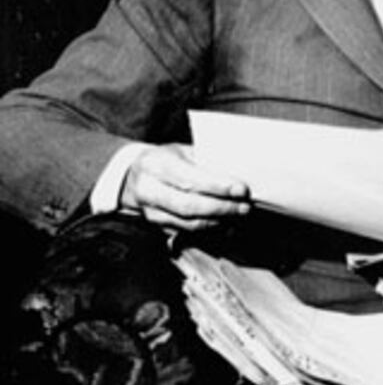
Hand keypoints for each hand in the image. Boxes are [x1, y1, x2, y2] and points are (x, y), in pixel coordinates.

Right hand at [119, 143, 250, 230]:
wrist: (134, 177)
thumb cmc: (167, 160)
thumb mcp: (182, 152)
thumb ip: (205, 162)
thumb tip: (240, 173)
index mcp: (155, 164)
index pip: (189, 178)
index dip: (217, 186)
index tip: (241, 189)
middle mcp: (148, 189)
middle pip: (188, 206)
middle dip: (221, 208)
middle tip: (245, 206)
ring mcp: (150, 212)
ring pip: (188, 223)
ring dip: (219, 222)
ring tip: (239, 215)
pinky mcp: (157, 227)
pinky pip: (188, 232)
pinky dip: (211, 230)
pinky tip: (228, 225)